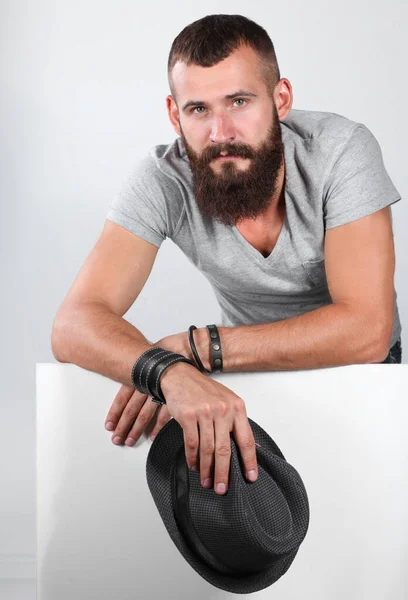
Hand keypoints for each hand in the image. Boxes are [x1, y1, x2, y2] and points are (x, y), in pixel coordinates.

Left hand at [104, 332, 196, 444]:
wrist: (190, 349)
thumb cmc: (169, 353)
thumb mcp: (149, 360)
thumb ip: (138, 372)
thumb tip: (129, 381)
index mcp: (138, 375)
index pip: (122, 398)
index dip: (115, 413)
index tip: (109, 425)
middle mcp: (146, 385)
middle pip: (131, 410)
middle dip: (123, 426)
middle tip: (117, 439)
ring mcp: (159, 392)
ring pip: (144, 415)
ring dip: (136, 430)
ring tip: (131, 440)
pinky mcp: (174, 397)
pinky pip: (163, 415)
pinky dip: (157, 427)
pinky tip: (152, 436)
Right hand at [160, 361, 258, 494]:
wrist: (180, 376)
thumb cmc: (203, 390)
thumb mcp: (226, 400)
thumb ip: (235, 421)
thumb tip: (248, 447)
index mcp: (237, 407)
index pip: (246, 439)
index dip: (249, 461)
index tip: (250, 477)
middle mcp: (223, 410)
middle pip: (225, 449)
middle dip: (224, 473)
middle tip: (222, 489)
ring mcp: (205, 413)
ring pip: (207, 449)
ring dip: (207, 469)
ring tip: (207, 481)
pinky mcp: (188, 416)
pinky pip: (191, 443)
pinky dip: (192, 458)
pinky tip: (194, 465)